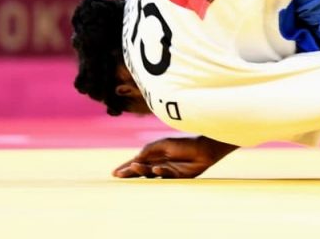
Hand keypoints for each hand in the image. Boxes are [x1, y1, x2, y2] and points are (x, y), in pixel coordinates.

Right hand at [113, 136, 237, 178]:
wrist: (204, 148)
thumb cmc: (185, 143)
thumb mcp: (164, 144)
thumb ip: (149, 150)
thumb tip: (135, 158)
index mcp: (155, 155)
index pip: (137, 162)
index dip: (126, 167)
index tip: (114, 173)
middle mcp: (159, 163)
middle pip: (141, 170)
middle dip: (129, 173)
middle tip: (118, 176)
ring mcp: (168, 171)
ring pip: (150, 174)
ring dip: (142, 171)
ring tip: (134, 168)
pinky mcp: (177, 176)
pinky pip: (165, 176)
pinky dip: (160, 172)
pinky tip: (156, 169)